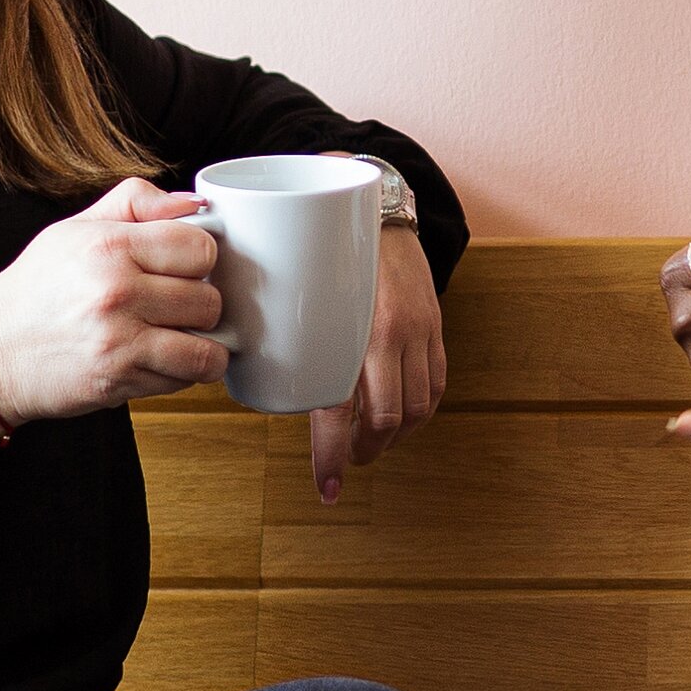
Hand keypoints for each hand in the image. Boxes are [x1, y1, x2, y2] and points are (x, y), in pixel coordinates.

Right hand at [0, 178, 228, 430]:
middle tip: (173, 305)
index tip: (184, 267)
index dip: (199, 258)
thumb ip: (135, 203)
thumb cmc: (35, 289)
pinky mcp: (120, 380)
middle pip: (209, 299)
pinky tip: (157, 358)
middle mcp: (117, 291)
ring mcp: (120, 340)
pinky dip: (180, 372)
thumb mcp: (75, 229)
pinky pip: (184, 379)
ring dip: (199, 344)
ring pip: (208, 347)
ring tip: (175, 336)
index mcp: (109, 245)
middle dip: (198, 304)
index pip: (201, 247)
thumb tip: (194, 203)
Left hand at [308, 225, 444, 503]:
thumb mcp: (297, 286)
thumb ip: (287, 333)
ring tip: (371, 442)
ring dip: (394, 438)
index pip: (340, 411)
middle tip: (346, 461)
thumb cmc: (322, 243)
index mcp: (349, 328)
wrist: (376, 202)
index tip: (328, 489)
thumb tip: (254, 373)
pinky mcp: (435, 326)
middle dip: (365, 451)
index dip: (333, 457)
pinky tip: (401, 417)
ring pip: (418, 409)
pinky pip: (436, 385)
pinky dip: (420, 412)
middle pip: (387, 420)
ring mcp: (420, 331)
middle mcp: (390, 334)